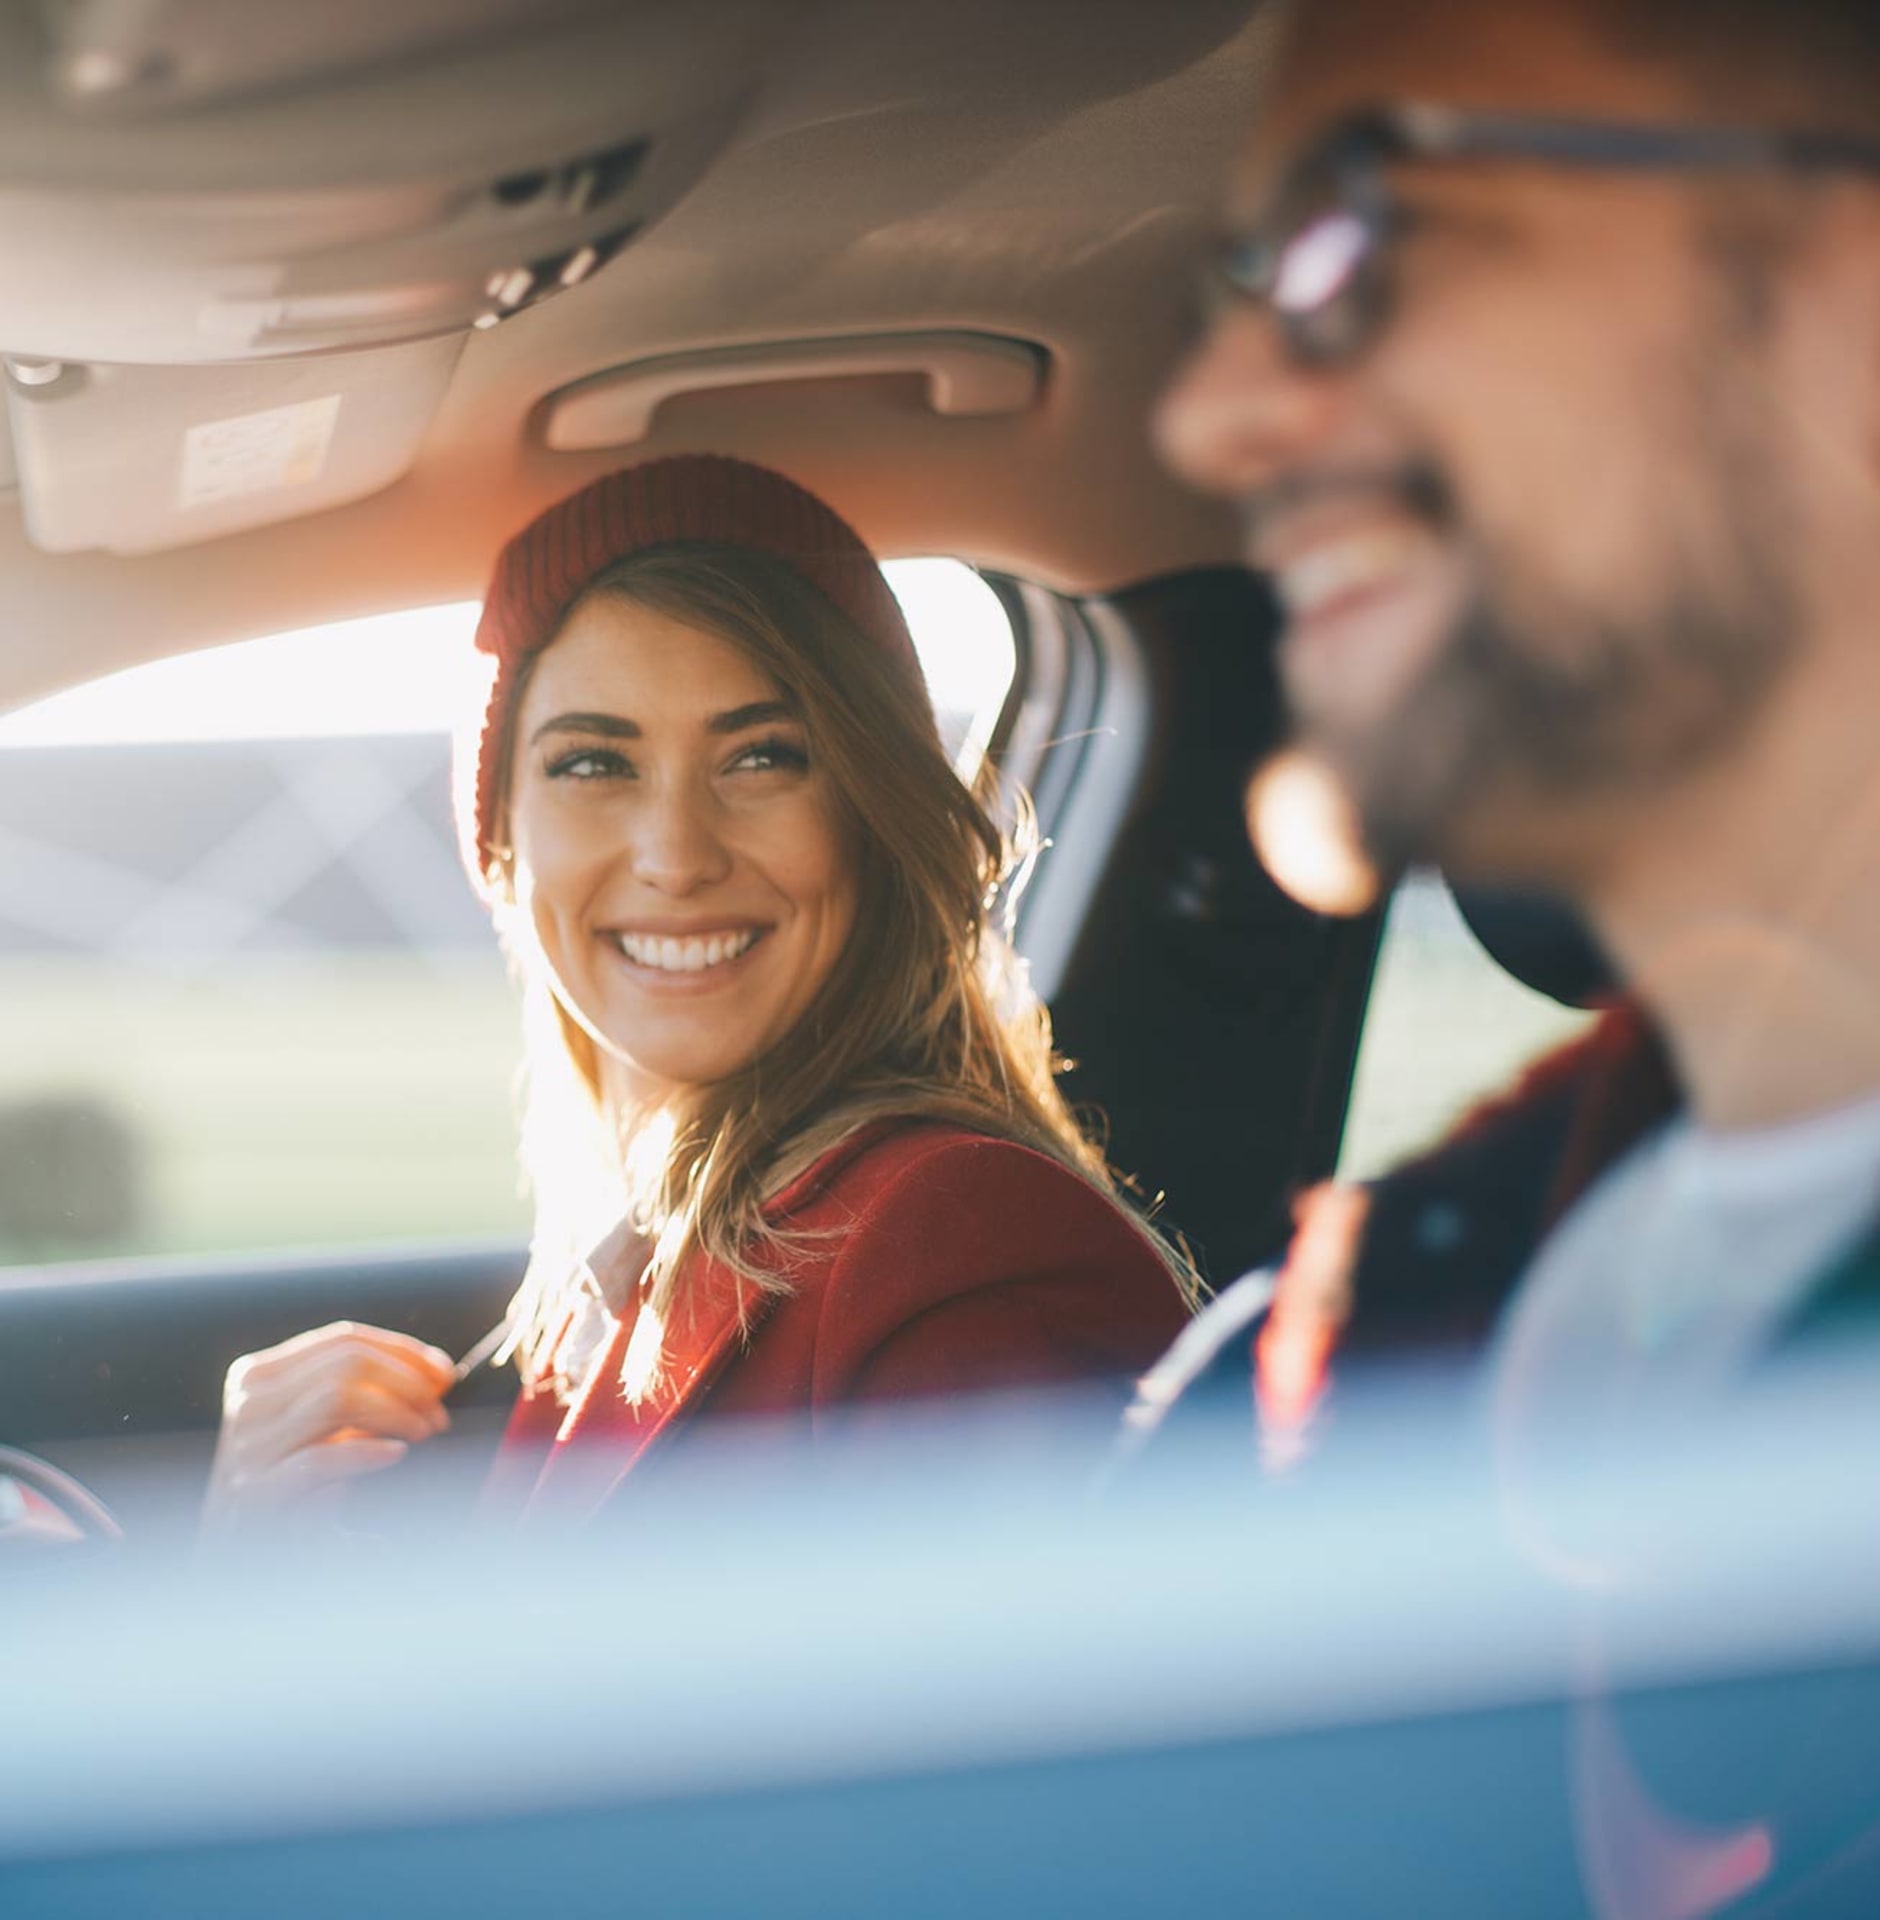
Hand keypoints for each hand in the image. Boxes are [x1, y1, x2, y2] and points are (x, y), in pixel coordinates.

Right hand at [204, 1321, 454, 1532]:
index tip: (445, 1374)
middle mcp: (249, 1403)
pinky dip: (366, 1453)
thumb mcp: (323, 1430)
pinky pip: (319, 1460)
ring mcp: (248, 1448)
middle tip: (439, 1413)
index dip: (403, 1352)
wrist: (240, 1562)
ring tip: (425, 1432)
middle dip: (407, 1381)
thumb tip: (436, 1372)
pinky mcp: (256, 1495)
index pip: (343, 1340)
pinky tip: (396, 1454)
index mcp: (260, 1376)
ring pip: (336, 1399)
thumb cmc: (293, 1491)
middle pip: (346, 1364)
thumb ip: (365, 1393)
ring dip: (397, 1412)